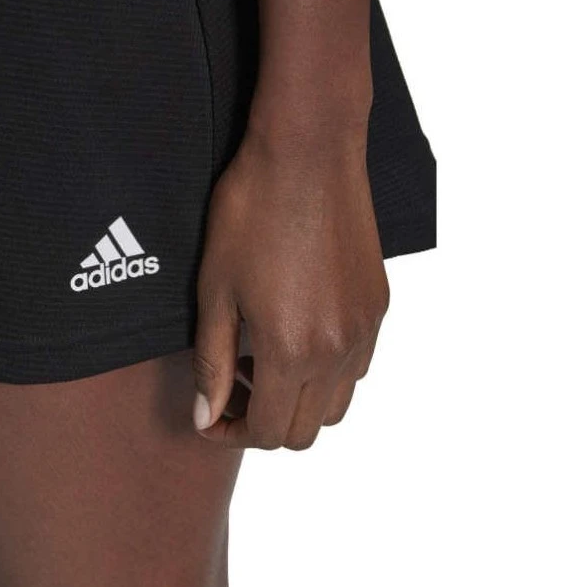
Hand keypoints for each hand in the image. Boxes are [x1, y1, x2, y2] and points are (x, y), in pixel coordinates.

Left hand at [192, 131, 388, 449]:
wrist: (308, 153)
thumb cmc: (251, 212)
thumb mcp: (215, 291)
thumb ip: (212, 363)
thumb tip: (207, 417)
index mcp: (291, 351)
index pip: (268, 432)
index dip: (231, 432)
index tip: (209, 412)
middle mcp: (337, 351)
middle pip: (304, 431)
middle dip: (262, 421)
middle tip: (229, 385)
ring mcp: (364, 330)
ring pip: (335, 406)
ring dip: (296, 401)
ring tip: (260, 360)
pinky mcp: (378, 306)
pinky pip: (357, 368)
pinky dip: (325, 373)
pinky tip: (294, 334)